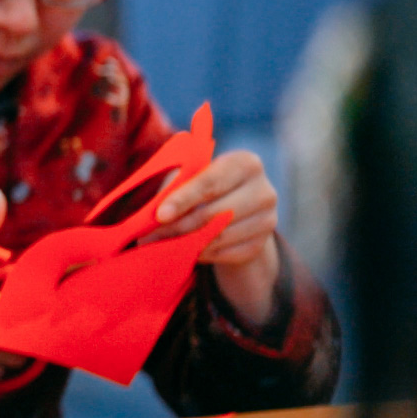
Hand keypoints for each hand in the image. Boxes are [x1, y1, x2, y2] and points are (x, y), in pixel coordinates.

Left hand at [146, 149, 281, 325]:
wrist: (240, 207)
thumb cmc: (206, 184)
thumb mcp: (193, 174)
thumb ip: (177, 184)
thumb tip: (155, 212)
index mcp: (246, 163)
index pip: (211, 183)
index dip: (183, 199)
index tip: (160, 215)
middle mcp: (264, 191)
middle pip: (216, 213)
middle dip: (178, 226)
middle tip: (148, 236)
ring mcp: (268, 220)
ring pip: (219, 237)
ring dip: (185, 243)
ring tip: (158, 244)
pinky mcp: (261, 245)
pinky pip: (225, 254)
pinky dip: (201, 253)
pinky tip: (183, 249)